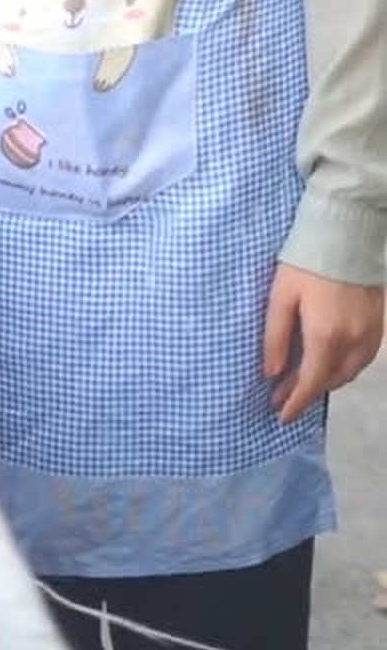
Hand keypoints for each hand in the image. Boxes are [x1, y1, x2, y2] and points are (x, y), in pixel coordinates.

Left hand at [263, 262, 384, 422]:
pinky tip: (328, 361)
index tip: (281, 416)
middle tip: (281, 394)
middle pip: (329, 381)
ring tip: (300, 379)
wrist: (345, 232)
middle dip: (305, 392)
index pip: (310, 384)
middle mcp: (352, 343)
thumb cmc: (306, 261)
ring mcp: (369, 335)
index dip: (295, 404)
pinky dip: (342, 367)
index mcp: (326, 337)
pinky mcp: (377, 324)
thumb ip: (276, 337)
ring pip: (347, 373)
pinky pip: (360, 359)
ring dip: (324, 380)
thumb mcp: (281, 296)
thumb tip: (272, 373)